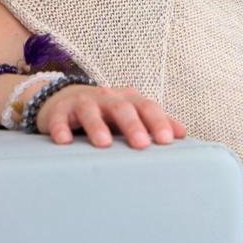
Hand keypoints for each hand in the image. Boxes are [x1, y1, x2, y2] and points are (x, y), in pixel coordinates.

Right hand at [36, 84, 186, 148]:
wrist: (66, 99)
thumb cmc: (107, 112)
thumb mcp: (132, 113)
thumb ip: (155, 122)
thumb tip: (182, 134)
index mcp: (130, 99)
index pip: (147, 107)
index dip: (158, 121)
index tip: (167, 140)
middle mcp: (108, 98)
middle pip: (122, 108)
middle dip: (132, 125)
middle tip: (141, 145)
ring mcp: (83, 102)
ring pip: (91, 111)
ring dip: (97, 127)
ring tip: (104, 144)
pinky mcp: (60, 111)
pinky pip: (59, 119)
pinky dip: (61, 129)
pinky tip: (64, 141)